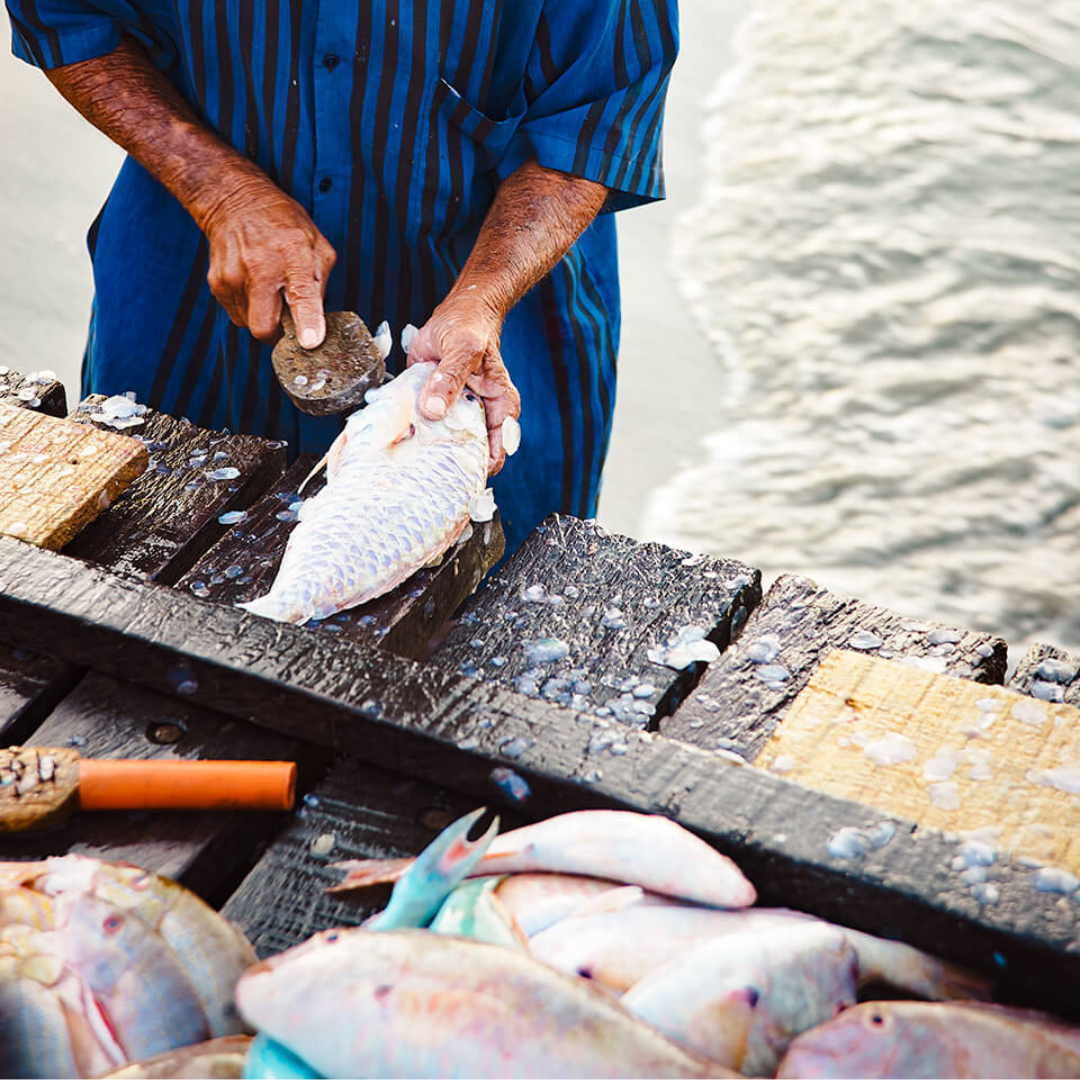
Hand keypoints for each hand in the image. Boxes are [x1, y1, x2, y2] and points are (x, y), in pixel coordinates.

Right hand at [202, 180, 336, 346]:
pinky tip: (254, 286)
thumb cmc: (281, 223)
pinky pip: (236, 314)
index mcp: (292, 256)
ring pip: (249, 324)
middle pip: (264, 327)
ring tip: (269, 292)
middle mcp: (260, 268)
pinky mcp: (217, 282)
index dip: (306, 323)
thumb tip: (319, 321)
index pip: (301, 297)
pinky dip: (248, 308)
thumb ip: (320, 284)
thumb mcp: (316, 245)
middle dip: (278, 335)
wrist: (234, 200)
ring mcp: (233, 276)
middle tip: (288, 323)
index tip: (309, 342)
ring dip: (263, 318)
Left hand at [408, 296, 521, 474]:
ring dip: (423, 449)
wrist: (459, 313)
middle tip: (420, 466)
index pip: (494, 452)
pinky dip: (409, 431)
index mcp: (500, 408)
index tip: (450, 474)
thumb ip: (448, 378)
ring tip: (404, 454)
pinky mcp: (434, 408)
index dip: (475, 468)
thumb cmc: (470, 328)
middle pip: (466, 454)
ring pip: (442, 444)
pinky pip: (423, 427)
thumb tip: (432, 410)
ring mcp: (456, 414)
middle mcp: (480, 416)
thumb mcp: (463, 348)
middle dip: (445, 463)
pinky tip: (395, 435)